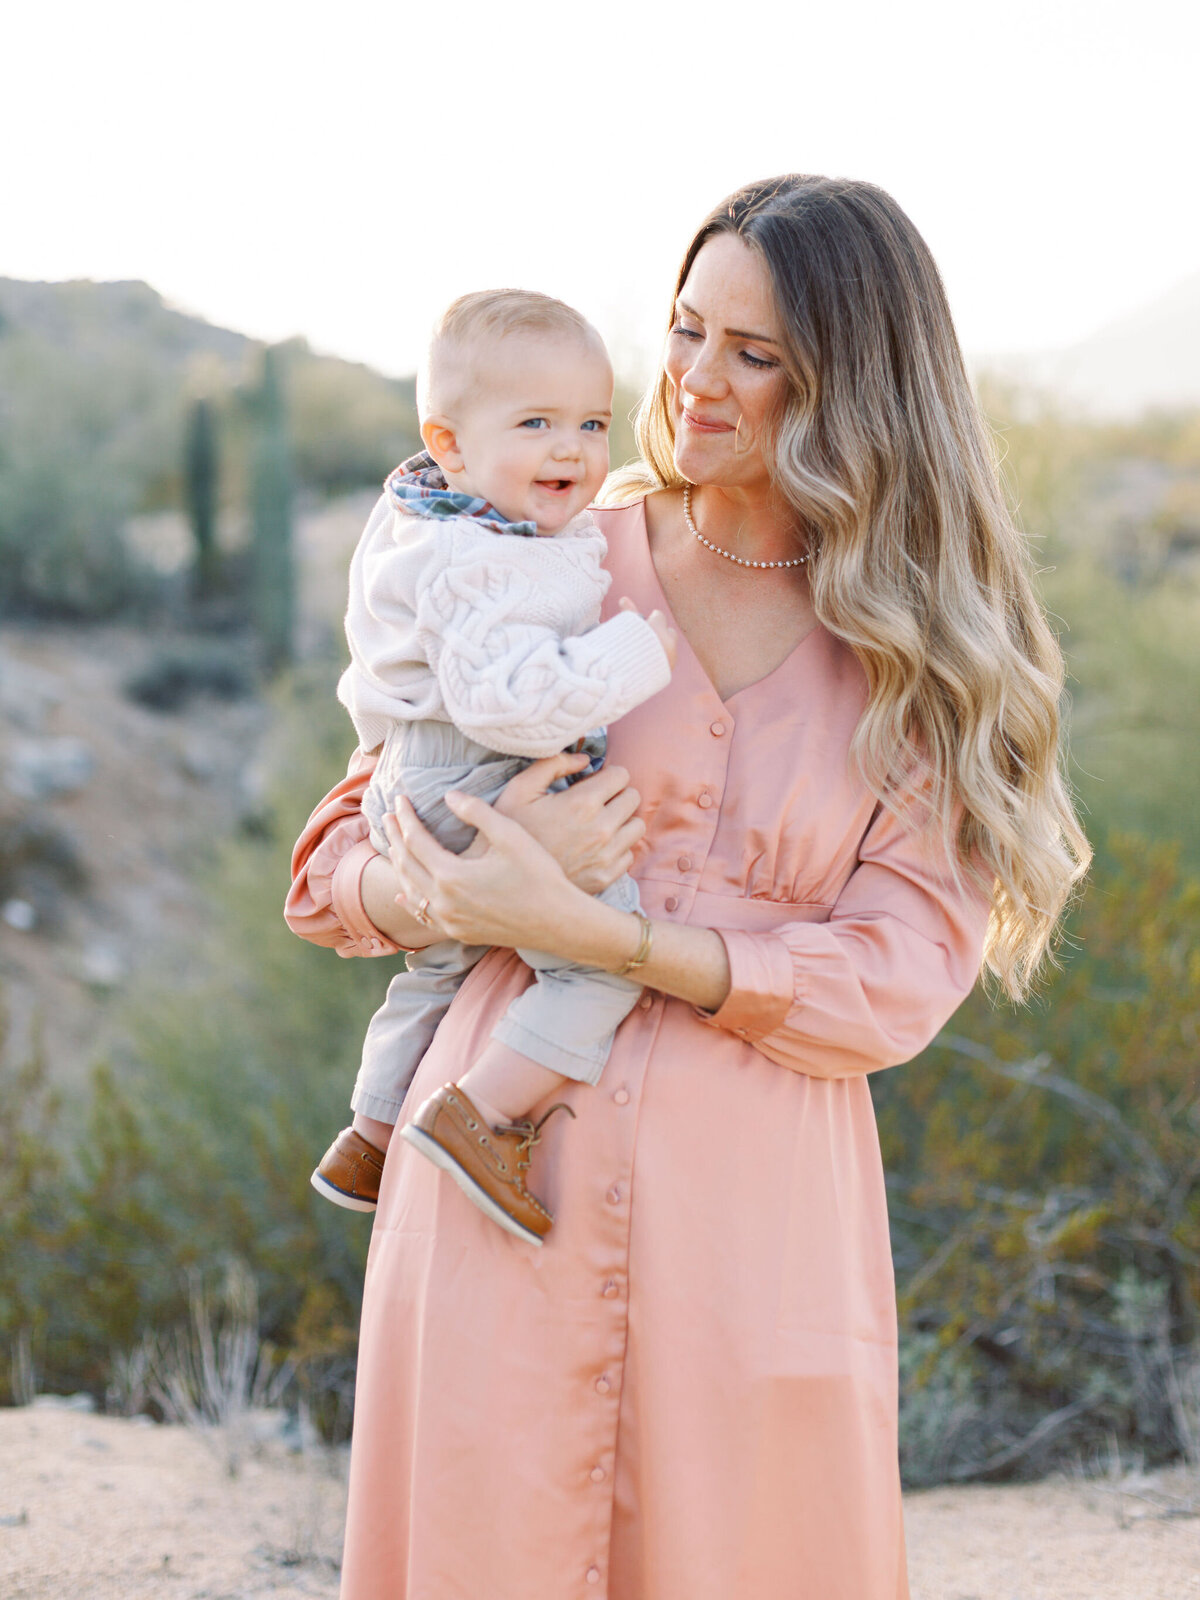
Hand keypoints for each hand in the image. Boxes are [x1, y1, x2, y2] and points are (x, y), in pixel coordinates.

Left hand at [382, 794, 577, 950]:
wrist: (558, 923)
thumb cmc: (539, 876)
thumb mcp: (510, 835)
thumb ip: (476, 812)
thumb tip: (448, 796)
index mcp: (451, 875)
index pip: (415, 840)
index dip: (405, 817)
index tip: (399, 798)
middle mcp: (443, 901)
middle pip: (406, 864)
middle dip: (395, 838)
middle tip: (387, 817)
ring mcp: (450, 921)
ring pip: (411, 891)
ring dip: (399, 866)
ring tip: (394, 846)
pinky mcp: (460, 933)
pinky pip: (424, 916)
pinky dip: (410, 902)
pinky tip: (402, 897)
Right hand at [492, 752, 644, 893]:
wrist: (504, 881)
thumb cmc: (510, 831)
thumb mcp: (519, 789)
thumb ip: (552, 764)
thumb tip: (585, 760)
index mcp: (582, 803)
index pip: (622, 775)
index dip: (607, 774)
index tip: (594, 782)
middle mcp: (601, 828)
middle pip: (633, 798)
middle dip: (617, 794)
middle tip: (596, 801)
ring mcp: (606, 855)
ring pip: (636, 826)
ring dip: (621, 821)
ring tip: (599, 823)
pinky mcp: (606, 877)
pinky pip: (628, 854)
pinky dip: (617, 848)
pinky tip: (595, 847)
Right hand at [619, 596, 675, 670]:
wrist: (622, 679)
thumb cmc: (622, 649)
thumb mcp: (625, 629)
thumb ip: (627, 614)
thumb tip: (623, 598)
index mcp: (657, 631)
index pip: (658, 616)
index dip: (651, 619)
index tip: (644, 622)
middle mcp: (667, 644)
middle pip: (669, 632)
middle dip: (660, 633)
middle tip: (648, 636)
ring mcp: (669, 659)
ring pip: (670, 646)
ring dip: (661, 646)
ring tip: (648, 649)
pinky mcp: (667, 671)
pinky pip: (666, 660)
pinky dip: (659, 659)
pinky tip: (649, 660)